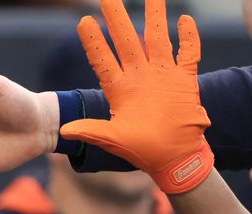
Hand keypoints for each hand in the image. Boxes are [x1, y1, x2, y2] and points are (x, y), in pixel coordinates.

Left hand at [59, 0, 211, 193]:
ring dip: (155, 16)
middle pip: (127, 39)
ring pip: (158, 38)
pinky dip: (189, 37)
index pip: (103, 58)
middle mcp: (140, 76)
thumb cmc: (143, 151)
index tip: (83, 21)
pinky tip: (185, 20)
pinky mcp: (185, 80)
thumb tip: (63, 130)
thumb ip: (91, 130)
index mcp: (121, 88)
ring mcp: (163, 76)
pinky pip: (188, 53)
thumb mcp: (114, 139)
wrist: (175, 158)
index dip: (93, 41)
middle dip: (118, 17)